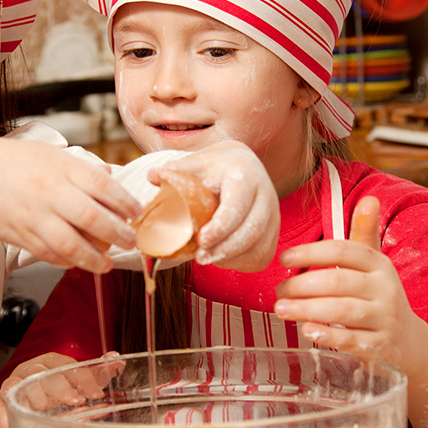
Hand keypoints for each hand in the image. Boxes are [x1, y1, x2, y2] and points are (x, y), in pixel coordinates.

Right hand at [0, 139, 140, 273]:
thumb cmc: (11, 161)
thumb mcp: (50, 155)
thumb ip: (81, 169)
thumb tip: (110, 177)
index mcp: (62, 169)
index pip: (103, 187)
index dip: (125, 203)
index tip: (137, 213)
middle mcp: (50, 193)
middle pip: (93, 219)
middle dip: (118, 235)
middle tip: (131, 242)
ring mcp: (34, 216)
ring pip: (72, 244)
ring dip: (94, 258)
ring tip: (106, 264)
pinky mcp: (19, 235)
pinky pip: (48, 254)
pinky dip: (66, 261)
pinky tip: (76, 262)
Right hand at [0, 351, 124, 427]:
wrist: (11, 424)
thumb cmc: (44, 403)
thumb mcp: (71, 390)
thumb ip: (92, 377)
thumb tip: (118, 362)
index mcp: (52, 364)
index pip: (70, 365)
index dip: (85, 378)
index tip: (98, 393)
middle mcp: (34, 370)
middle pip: (50, 372)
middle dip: (66, 386)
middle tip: (80, 401)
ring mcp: (18, 383)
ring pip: (30, 382)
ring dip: (46, 395)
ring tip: (60, 407)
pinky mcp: (3, 399)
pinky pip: (10, 397)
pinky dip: (19, 403)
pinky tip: (29, 412)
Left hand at [156, 140, 278, 270]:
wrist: (242, 166)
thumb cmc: (214, 168)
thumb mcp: (195, 163)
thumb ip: (175, 171)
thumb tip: (152, 177)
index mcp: (244, 175)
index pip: (238, 203)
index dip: (221, 226)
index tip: (201, 239)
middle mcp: (265, 194)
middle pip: (252, 229)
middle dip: (225, 248)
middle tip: (200, 258)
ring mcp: (273, 215)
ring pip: (260, 246)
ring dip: (232, 258)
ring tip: (207, 259)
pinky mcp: (274, 232)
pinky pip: (262, 255)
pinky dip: (242, 263)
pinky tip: (222, 259)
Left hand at [274, 197, 409, 362]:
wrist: (409, 342)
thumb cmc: (378, 297)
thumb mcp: (374, 266)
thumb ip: (364, 235)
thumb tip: (370, 199)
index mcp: (379, 264)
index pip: (344, 250)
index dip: (311, 252)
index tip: (283, 258)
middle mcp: (385, 289)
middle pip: (339, 281)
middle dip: (302, 285)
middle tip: (278, 291)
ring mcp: (384, 318)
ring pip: (343, 310)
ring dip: (307, 309)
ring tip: (281, 310)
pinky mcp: (380, 345)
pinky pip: (351, 339)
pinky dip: (327, 334)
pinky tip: (306, 330)